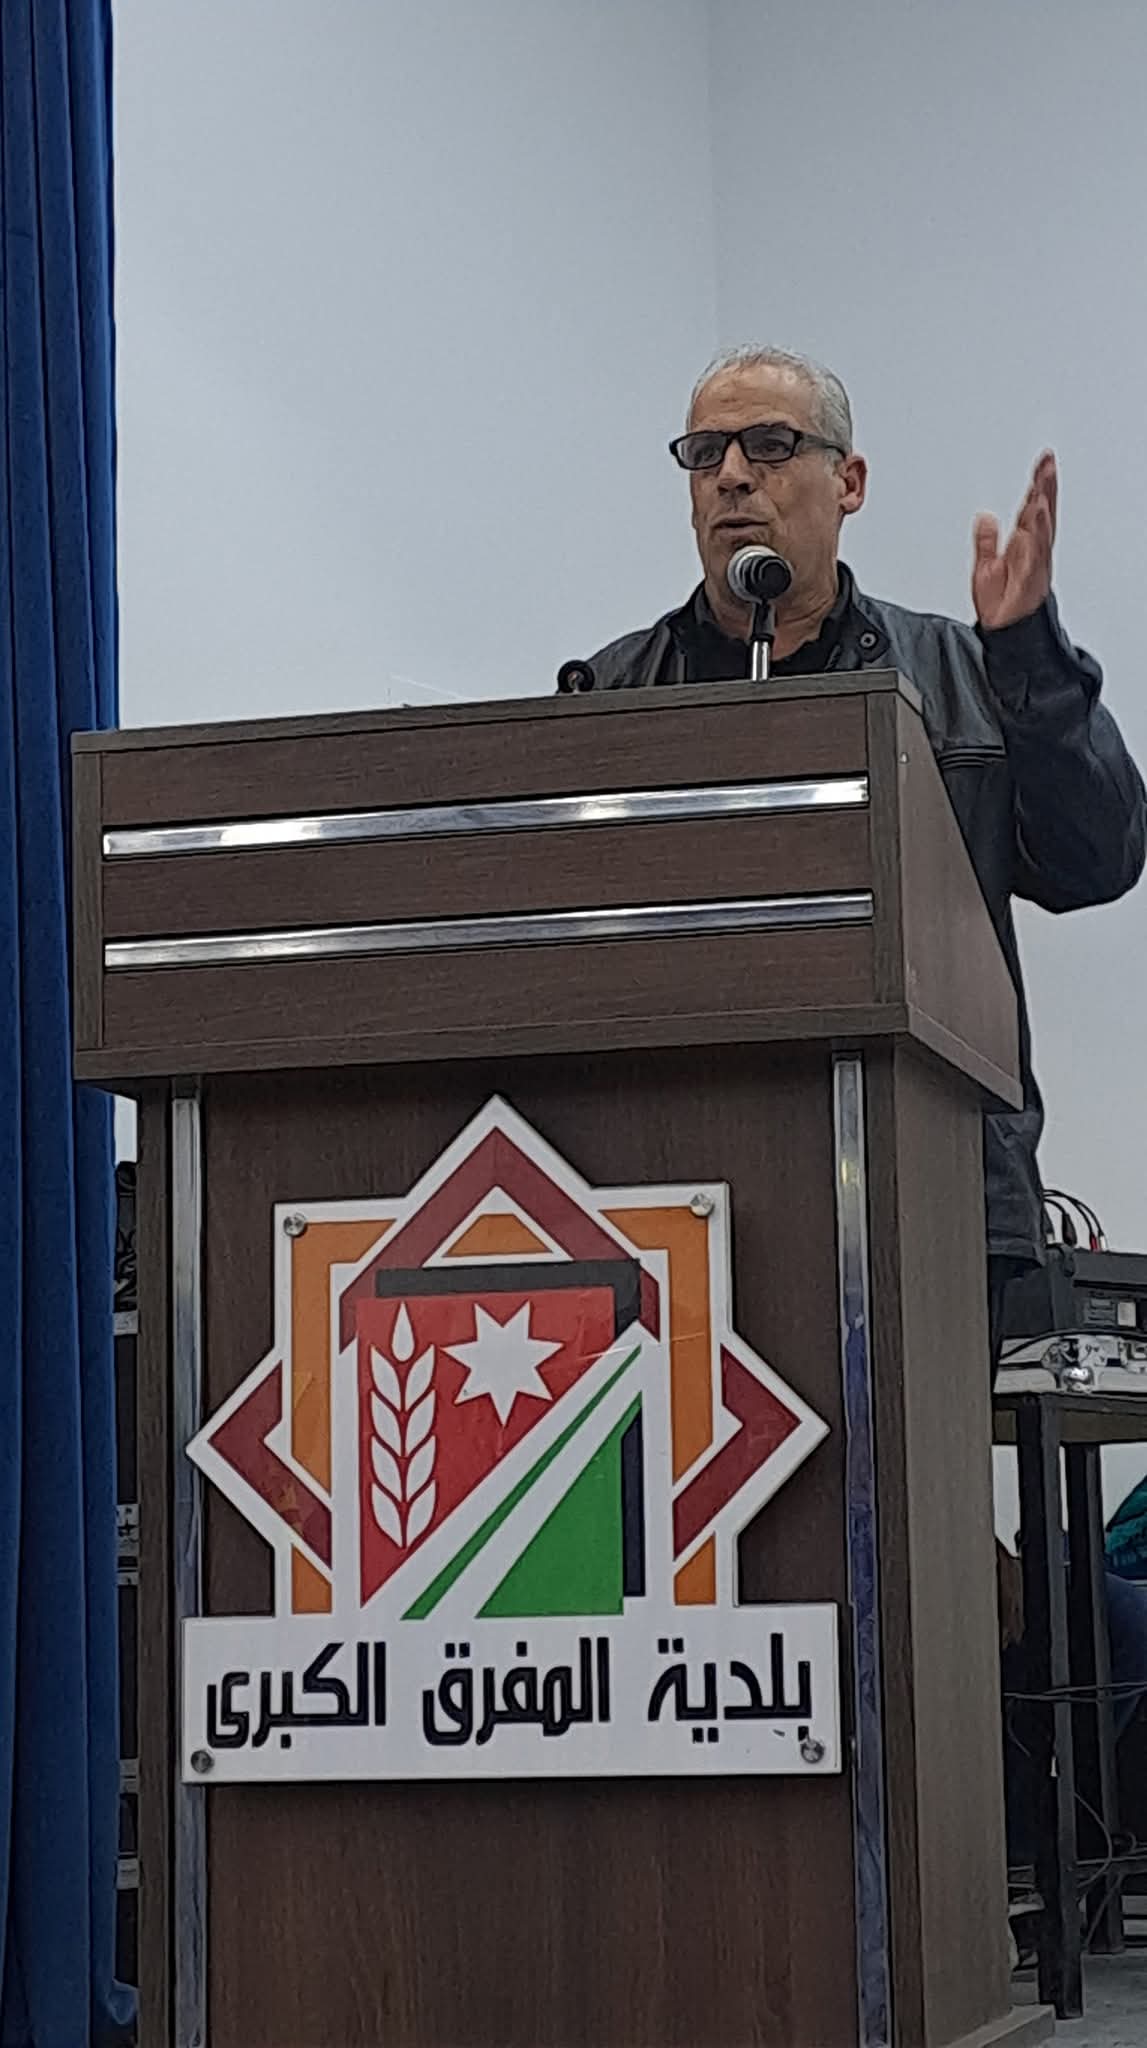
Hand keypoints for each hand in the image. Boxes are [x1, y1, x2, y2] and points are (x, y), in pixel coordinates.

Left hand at [972, 451, 1056, 629]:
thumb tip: (985, 518)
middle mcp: (1032, 552)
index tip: (1043, 461)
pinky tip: (1035, 523)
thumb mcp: (985, 566)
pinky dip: (1036, 539)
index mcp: (1024, 545)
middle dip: (1046, 488)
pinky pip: (1033, 557)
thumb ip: (986, 541)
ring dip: (1043, 509)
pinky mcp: (1030, 581)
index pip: (1032, 508)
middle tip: (1048, 463)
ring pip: (1041, 532)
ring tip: (1042, 487)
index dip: (1039, 484)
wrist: (1006, 633)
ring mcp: (1034, 566)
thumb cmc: (1001, 604)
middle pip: (1042, 514)